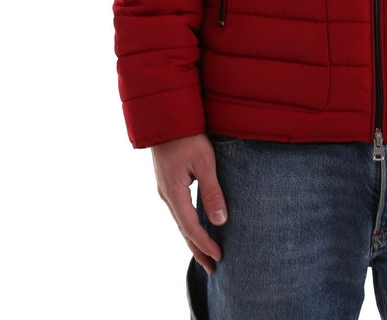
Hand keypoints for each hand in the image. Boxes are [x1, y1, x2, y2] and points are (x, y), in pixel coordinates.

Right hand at [151, 134, 227, 273]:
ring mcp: (165, 189)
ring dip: (193, 238)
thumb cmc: (188, 137)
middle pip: (183, 229)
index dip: (205, 244)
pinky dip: (189, 224)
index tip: (219, 257)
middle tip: (213, 268)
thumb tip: (220, 220)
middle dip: (198, 249)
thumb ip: (212, 191)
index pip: (191, 227)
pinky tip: (197, 226)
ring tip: (206, 254)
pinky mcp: (168, 182)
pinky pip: (179, 210)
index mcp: (174, 192)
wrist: (165, 117)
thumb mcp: (204, 162)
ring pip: (180, 220)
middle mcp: (167, 195)